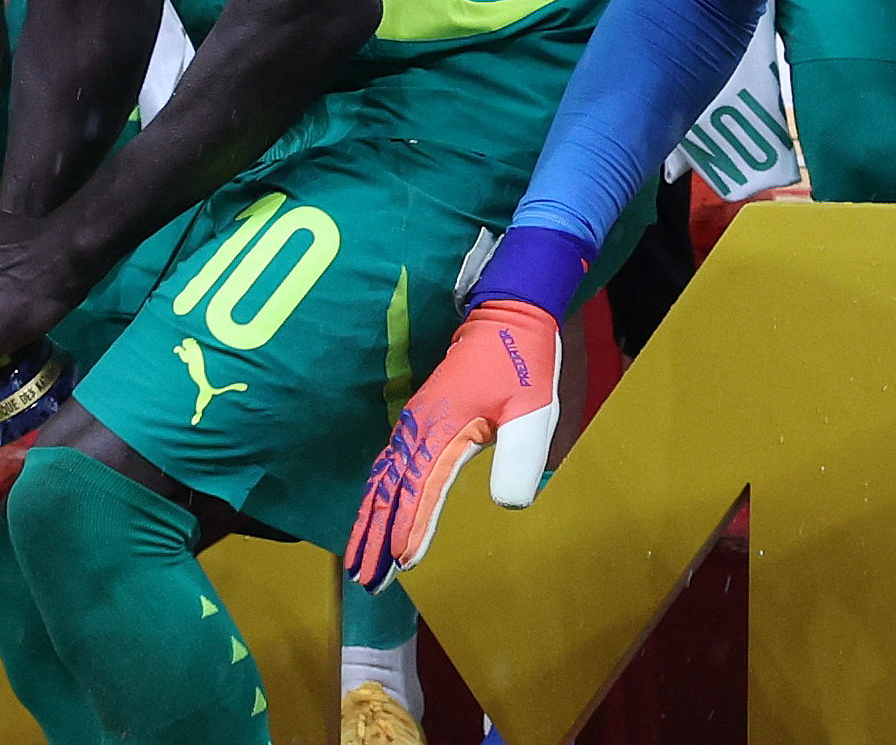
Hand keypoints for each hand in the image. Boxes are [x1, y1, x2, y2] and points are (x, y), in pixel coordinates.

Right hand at [342, 298, 562, 587]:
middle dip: (375, 536)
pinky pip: (388, 465)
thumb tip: (507, 505)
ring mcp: (416, 423)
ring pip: (384, 480)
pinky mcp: (419, 419)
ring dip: (370, 521)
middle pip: (390, 490)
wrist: (508, 314)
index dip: (411, 528)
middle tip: (365, 580)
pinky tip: (374, 512)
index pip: (422, 490)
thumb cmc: (524, 365)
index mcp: (445, 430)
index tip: (401, 564)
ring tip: (361, 561)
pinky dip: (377, 495)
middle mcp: (421, 429)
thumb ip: (521, 457)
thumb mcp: (534, 411)